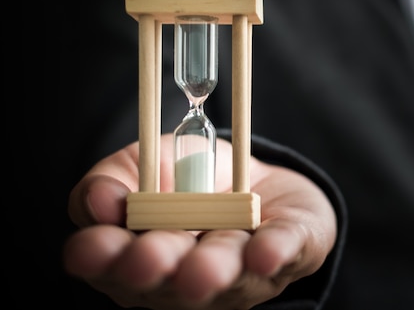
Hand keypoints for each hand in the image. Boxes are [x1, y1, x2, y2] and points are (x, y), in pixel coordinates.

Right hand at [63, 135, 336, 309]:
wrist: (255, 177)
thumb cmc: (189, 178)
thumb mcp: (141, 164)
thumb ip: (112, 180)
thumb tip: (100, 199)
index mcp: (144, 257)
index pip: (114, 266)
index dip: (101, 258)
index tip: (91, 244)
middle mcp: (189, 275)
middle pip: (170, 279)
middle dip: (159, 265)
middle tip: (148, 259)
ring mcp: (243, 271)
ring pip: (230, 272)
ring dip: (214, 268)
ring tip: (204, 269)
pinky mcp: (292, 250)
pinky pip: (286, 250)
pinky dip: (274, 251)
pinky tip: (265, 252)